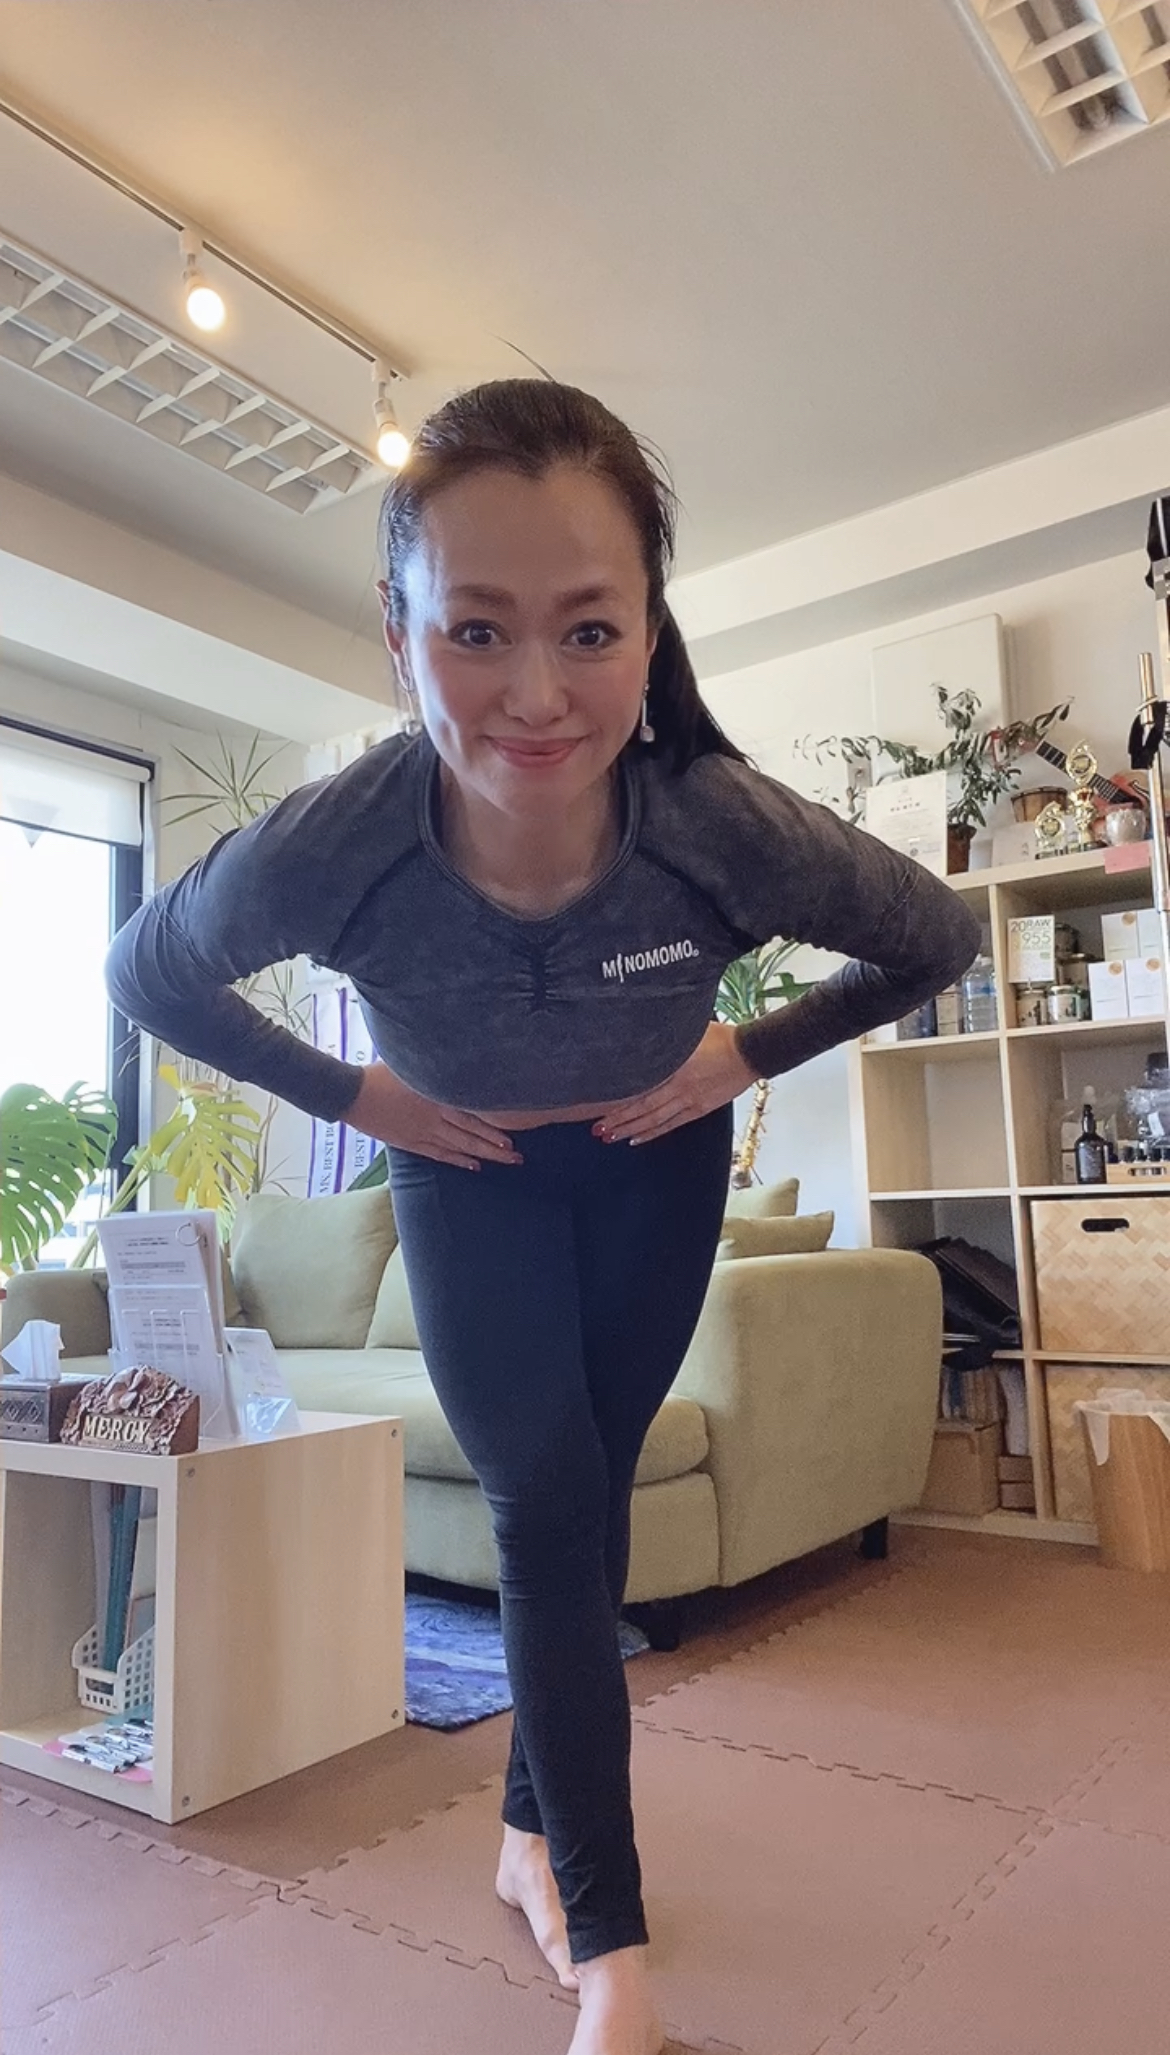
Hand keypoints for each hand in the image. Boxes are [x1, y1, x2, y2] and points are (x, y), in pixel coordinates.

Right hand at [346, 1062, 522, 1170]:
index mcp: (436, 1095)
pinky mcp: (411, 1142)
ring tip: (504, 1161)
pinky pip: (439, 1154)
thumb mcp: (412, 1062)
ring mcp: (423, 1132)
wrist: (353, 1093)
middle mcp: (434, 1116)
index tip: (512, 1137)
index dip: (492, 1128)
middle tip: (518, 1157)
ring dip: (483, 1155)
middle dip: (496, 1147)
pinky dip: (458, 1160)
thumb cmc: (381, 1073)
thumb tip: (458, 1056)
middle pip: (471, 1135)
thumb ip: (436, 1066)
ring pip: (459, 1147)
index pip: (472, 1115)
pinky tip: (473, 1166)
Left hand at [593, 1024, 758, 1146]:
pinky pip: (671, 1124)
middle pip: (641, 1106)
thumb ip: (666, 1036)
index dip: (618, 1096)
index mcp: (674, 1064)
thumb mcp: (688, 1029)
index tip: (598, 1103)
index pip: (639, 1084)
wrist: (749, 1052)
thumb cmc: (721, 1037)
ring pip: (653, 1119)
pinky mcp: (699, 1109)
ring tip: (610, 1136)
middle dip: (618, 1119)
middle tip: (597, 1128)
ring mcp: (689, 1100)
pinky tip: (637, 1139)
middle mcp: (678, 1085)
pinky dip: (652, 1133)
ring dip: (630, 1129)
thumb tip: (643, 1033)